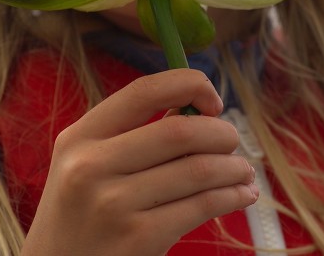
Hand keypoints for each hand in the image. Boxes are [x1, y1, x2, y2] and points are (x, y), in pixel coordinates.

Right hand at [22, 68, 258, 255]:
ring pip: (197, 170)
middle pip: (178, 131)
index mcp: (81, 136)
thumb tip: (196, 107)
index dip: (188, 84)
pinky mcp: (138, 240)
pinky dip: (231, 196)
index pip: (143, 91)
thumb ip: (133, 132)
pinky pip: (201, 206)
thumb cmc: (81, 209)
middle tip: (232, 139)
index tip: (212, 98)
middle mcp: (91, 166)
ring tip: (243, 170)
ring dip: (233, 166)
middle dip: (220, 132)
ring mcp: (113, 205)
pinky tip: (241, 194)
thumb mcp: (88, 161)